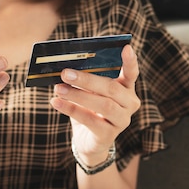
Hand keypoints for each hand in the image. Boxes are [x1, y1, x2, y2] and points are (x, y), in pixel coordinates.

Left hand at [50, 44, 139, 164]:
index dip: (130, 61)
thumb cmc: (89, 110)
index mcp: (126, 88)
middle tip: (65, 73)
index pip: (132, 73)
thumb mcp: (88, 93)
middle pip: (111, 88)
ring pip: (103, 104)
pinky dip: (71, 109)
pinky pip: (90, 120)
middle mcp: (129, 104)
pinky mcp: (109, 135)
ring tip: (58, 88)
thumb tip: (65, 68)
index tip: (126, 47)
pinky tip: (56, 102)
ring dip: (77, 95)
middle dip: (87, 79)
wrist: (88, 141)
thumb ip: (84, 80)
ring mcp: (122, 120)